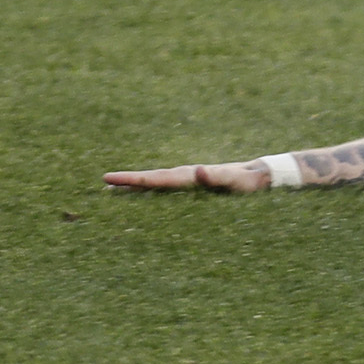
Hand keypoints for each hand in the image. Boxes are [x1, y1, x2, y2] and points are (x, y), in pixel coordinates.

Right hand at [104, 159, 272, 192]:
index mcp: (189, 176)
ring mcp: (189, 180)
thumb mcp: (234, 182)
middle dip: (128, 182)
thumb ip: (217, 177)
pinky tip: (144, 192)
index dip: (132, 180)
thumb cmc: (248, 182)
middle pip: (152, 179)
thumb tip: (198, 170)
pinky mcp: (194, 185)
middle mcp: (186, 175)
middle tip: (103, 184)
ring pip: (157, 182)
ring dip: (137, 185)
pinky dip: (152, 188)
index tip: (109, 179)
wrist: (260, 176)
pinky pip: (167, 188)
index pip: (155, 179)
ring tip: (115, 188)